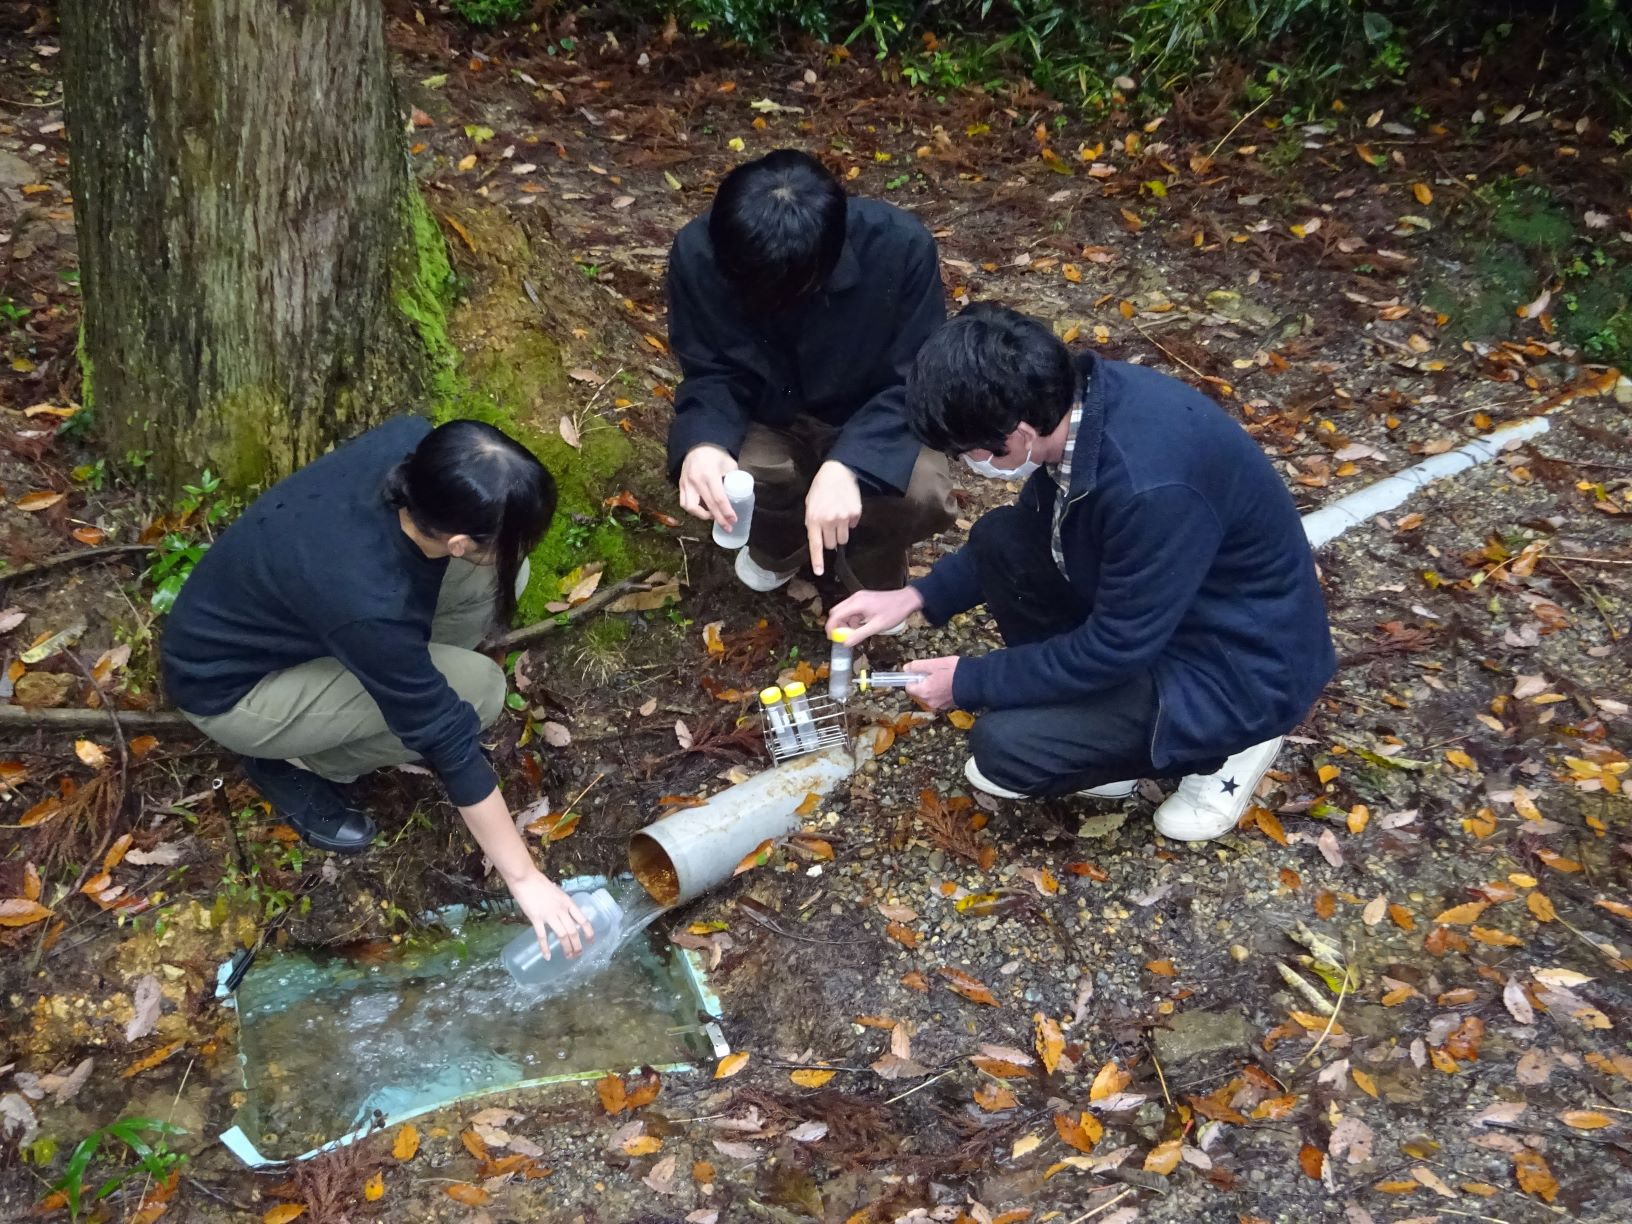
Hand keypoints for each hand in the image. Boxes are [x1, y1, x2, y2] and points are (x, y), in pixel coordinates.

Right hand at [507, 870, 594, 960]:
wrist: (525, 878)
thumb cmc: (539, 883)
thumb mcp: (557, 892)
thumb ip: (561, 903)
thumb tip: (565, 913)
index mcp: (568, 902)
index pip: (583, 919)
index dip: (589, 932)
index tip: (592, 942)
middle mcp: (561, 909)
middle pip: (573, 931)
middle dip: (577, 945)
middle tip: (578, 955)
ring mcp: (549, 914)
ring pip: (562, 935)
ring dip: (566, 948)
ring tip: (568, 957)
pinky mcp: (536, 918)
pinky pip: (542, 936)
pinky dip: (545, 948)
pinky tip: (547, 957)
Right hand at [677, 445, 738, 527]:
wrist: (698, 445)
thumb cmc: (716, 454)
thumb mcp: (729, 464)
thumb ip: (733, 479)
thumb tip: (739, 494)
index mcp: (710, 475)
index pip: (719, 498)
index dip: (726, 511)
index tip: (734, 520)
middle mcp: (696, 481)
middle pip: (708, 506)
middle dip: (719, 519)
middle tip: (728, 527)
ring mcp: (686, 483)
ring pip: (691, 507)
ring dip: (702, 516)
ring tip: (713, 517)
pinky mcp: (681, 484)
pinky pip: (684, 502)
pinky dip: (693, 510)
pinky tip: (702, 511)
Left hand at [804, 460, 861, 577]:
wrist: (838, 472)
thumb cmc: (820, 488)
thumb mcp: (810, 504)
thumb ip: (812, 522)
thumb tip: (817, 538)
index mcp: (814, 519)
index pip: (816, 545)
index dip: (818, 560)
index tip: (819, 572)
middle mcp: (828, 521)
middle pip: (831, 544)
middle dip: (830, 540)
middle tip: (830, 528)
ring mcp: (843, 518)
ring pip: (843, 538)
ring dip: (840, 533)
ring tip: (838, 518)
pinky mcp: (855, 514)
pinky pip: (853, 526)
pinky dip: (850, 522)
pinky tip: (846, 509)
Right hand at [827, 586, 922, 646]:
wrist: (906, 600)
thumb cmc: (894, 611)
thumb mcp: (877, 626)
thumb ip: (860, 634)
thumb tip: (846, 643)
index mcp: (857, 603)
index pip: (836, 615)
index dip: (831, 627)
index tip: (831, 637)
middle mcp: (856, 598)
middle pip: (837, 612)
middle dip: (837, 625)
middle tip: (842, 637)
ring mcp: (859, 598)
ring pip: (844, 611)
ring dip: (846, 623)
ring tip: (856, 632)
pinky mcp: (863, 599)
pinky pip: (852, 610)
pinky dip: (853, 619)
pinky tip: (862, 626)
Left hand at [904, 655, 959, 710]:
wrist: (976, 680)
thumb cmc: (953, 670)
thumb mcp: (934, 664)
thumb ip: (917, 666)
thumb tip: (906, 668)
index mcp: (924, 692)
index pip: (909, 687)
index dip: (913, 678)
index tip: (921, 672)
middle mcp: (930, 702)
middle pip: (919, 692)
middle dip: (924, 683)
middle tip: (935, 673)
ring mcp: (940, 705)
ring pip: (929, 695)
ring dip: (932, 687)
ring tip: (944, 677)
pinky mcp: (949, 706)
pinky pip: (939, 698)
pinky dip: (941, 692)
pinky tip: (949, 684)